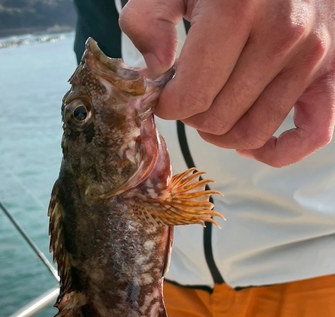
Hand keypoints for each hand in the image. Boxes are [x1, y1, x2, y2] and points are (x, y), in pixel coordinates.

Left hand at [119, 0, 334, 166]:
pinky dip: (277, 152)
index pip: (193, 95)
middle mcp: (282, 35)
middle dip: (192, 116)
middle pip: (219, 118)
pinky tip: (250, 146)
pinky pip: (312, 135)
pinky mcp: (329, 73)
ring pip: (252, 133)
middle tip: (188, 96)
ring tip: (211, 113)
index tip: (164, 96)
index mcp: (239, 9)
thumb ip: (150, 16)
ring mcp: (311, 57)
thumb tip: (156, 69)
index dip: (169, 106)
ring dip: (222, 134)